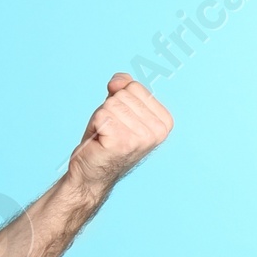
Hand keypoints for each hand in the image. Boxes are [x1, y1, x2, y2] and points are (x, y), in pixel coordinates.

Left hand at [66, 74, 172, 199]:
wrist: (91, 174)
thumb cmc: (106, 140)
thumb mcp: (119, 108)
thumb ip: (123, 87)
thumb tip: (118, 81)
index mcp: (164, 121)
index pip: (134, 87)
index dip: (119, 101)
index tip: (119, 123)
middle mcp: (158, 130)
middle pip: (123, 94)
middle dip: (109, 110)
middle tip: (109, 131)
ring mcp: (142, 137)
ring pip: (111, 104)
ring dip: (101, 119)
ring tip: (105, 137)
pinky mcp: (123, 142)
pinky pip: (101, 115)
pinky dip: (95, 126)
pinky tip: (100, 141)